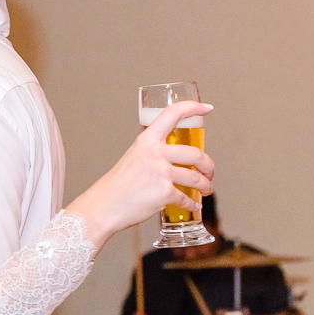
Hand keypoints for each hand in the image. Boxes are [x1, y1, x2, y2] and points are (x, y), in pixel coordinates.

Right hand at [68, 101, 214, 248]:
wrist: (104, 206)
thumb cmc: (117, 186)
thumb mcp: (133, 158)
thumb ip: (152, 152)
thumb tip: (175, 158)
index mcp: (146, 141)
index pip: (172, 114)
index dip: (192, 108)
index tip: (206, 108)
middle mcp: (154, 153)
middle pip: (196, 153)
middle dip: (209, 166)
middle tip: (209, 172)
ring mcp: (161, 173)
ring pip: (196, 178)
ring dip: (206, 186)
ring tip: (206, 190)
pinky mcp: (164, 192)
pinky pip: (187, 197)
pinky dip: (192, 203)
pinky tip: (193, 204)